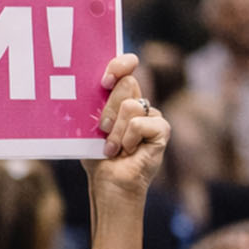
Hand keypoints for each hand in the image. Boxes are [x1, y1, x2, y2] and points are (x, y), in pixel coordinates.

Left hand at [91, 54, 166, 198]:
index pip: (126, 68)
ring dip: (115, 131)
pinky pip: (140, 124)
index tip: (104, 79)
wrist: (109, 183)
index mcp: (119, 97)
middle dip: (108, 109)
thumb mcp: (88, 126)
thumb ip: (93, 105)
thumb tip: (86, 85)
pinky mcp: (162, 129)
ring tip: (112, 147)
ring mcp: (151, 115)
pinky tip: (128, 152)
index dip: (120, 65)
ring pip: (131, 105)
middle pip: (127, 84)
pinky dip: (128, 139)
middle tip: (102, 130)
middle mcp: (138, 102)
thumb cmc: (96, 156)